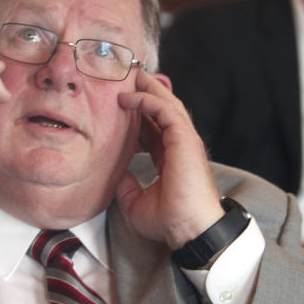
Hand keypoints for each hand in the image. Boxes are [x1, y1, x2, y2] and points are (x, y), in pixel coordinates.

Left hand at [114, 69, 223, 248]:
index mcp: (171, 159)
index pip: (154, 130)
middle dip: (148, 93)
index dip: (138, 116)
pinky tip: (130, 96)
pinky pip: (165, 110)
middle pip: (163, 111)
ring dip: (149, 89)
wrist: (189, 229)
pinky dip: (148, 100)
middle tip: (130, 78)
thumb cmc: (169, 221)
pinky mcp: (184, 138)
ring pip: (167, 105)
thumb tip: (114, 172)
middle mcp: (179, 146)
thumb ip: (126, 185)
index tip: (121, 107)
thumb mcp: (136, 202)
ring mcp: (184, 141)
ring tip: (132, 75)